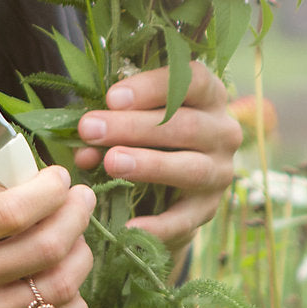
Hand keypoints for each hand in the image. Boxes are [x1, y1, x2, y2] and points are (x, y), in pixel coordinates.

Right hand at [0, 165, 94, 307]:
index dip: (47, 189)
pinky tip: (66, 284)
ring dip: (79, 254)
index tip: (58, 177)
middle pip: (45, 246)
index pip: (13, 211)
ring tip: (77, 237)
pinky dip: (74, 302)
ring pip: (59, 285)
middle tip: (80, 198)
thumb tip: (17, 180)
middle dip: (74, 214)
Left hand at [75, 60, 241, 251]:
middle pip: (184, 125)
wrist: (168, 181)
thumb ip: (110, 117)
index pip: (191, 81)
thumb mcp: (131, 112)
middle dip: (133, 127)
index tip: (111, 97)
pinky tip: (129, 226)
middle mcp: (223, 131)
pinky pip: (186, 218)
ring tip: (111, 163)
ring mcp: (221, 171)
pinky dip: (158, 224)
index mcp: (207, 94)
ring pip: (190, 167)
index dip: (151, 87)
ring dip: (149, 165)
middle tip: (90, 129)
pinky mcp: (209, 208)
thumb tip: (83, 142)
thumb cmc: (144, 128)